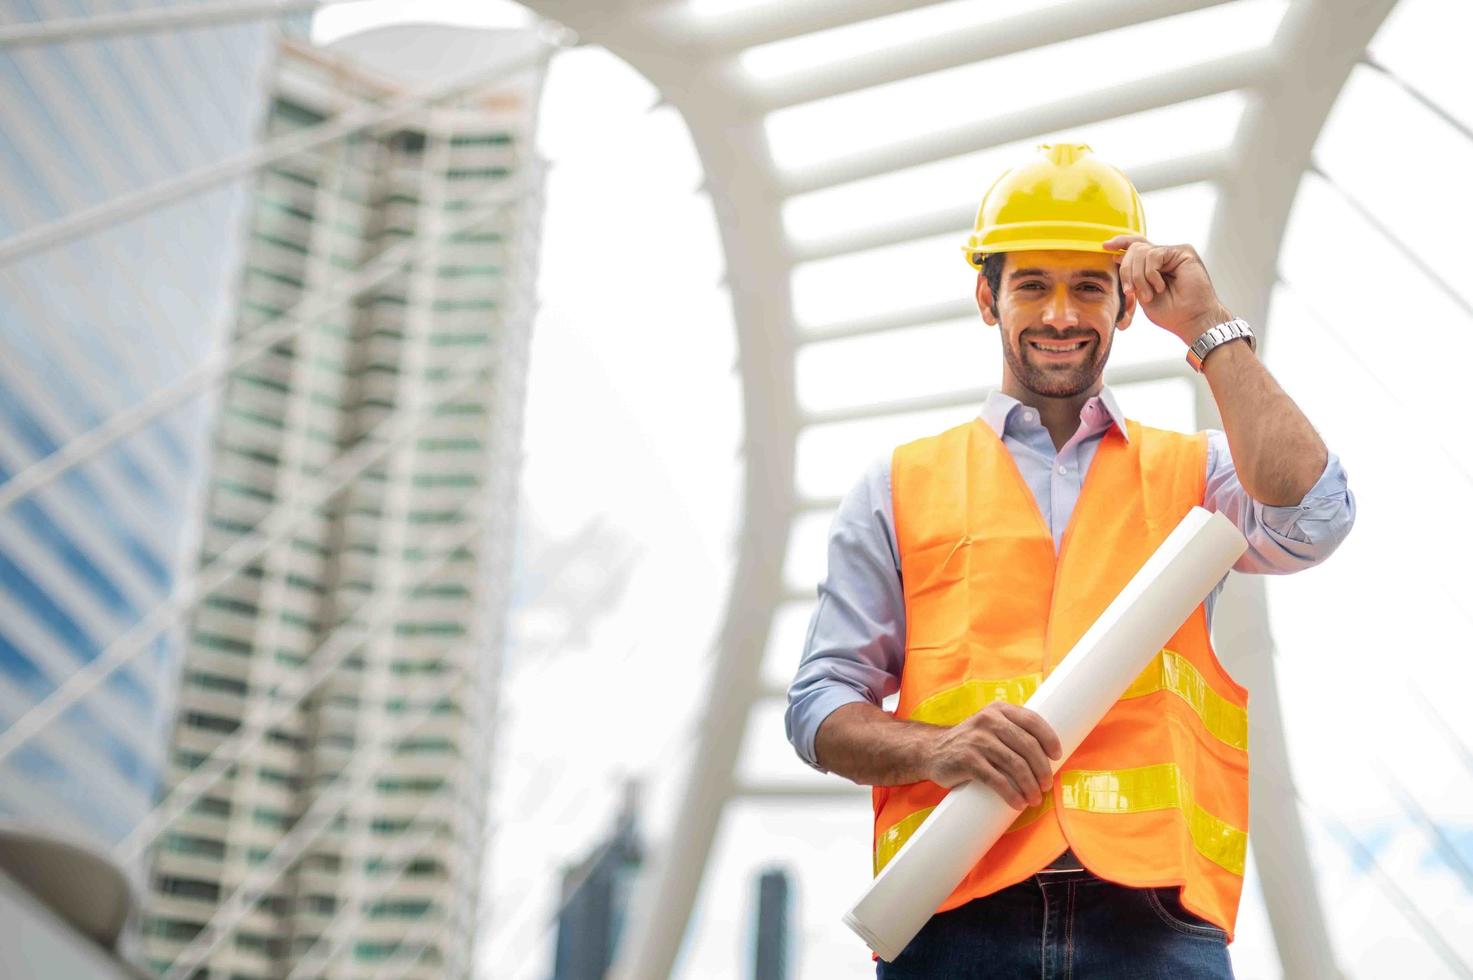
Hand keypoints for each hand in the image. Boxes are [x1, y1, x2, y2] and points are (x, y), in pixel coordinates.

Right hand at [922, 702, 1062, 809]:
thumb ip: (1012, 730)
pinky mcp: (967, 760)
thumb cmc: (971, 743)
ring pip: (1015, 764)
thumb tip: (1048, 754)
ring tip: (1035, 798)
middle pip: (1027, 745)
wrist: (932, 751)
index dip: (1049, 738)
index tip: (1057, 756)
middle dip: (1042, 769)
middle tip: (1046, 786)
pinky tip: (1018, 803)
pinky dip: (1011, 795)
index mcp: (998, 710)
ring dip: (1030, 786)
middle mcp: (988, 720)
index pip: (1031, 720)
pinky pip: (997, 780)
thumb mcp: (989, 726)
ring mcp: (977, 740)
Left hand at [1103, 234, 1233, 344]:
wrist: (1191, 319)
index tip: (1105, 246)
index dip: (1120, 243)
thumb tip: (1117, 257)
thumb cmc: (1171, 312)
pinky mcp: (1183, 251)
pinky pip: (1154, 255)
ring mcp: (1174, 253)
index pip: (1135, 246)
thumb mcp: (1142, 294)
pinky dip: (1151, 274)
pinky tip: (1160, 287)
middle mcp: (1164, 256)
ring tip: (1149, 295)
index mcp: (1154, 266)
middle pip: (1134, 249)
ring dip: (1139, 277)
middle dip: (1126, 271)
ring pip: (1141, 252)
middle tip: (1130, 292)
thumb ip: (1132, 277)